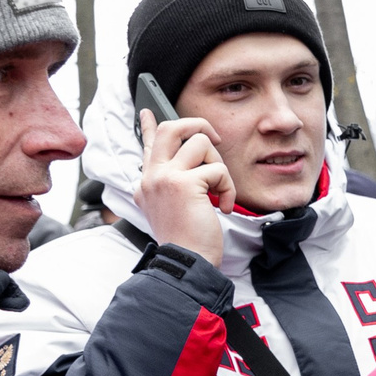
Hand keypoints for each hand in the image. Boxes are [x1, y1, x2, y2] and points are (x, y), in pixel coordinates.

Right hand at [136, 109, 235, 264]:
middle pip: (172, 128)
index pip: (148, 145)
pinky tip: (222, 207)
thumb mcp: (172, 210)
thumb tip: (186, 165)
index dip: (149, 126)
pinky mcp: (185, 183)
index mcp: (147, 183)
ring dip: (218, 166)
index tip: (148, 111)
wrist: (186, 263)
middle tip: (215, 140)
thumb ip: (173, 184)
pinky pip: (217, 169)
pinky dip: (227, 188)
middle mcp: (152, 176)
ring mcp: (165, 177)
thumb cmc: (186, 242)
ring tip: (217, 191)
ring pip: (201, 143)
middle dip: (198, 126)